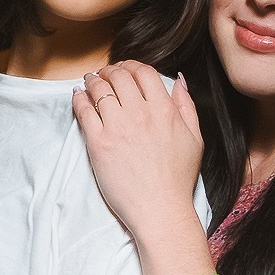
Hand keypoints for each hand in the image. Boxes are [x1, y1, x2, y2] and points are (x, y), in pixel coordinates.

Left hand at [73, 61, 203, 242]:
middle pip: (119, 76)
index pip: (144, 72)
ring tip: (90, 82)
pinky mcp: (99, 144)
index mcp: (164, 111)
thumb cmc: (177, 180)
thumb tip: (179, 81)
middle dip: (110, 70)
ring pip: (100, 90)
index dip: (131, 65)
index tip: (124, 69)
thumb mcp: (195, 138)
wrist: (160, 209)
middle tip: (104, 74)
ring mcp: (118, 128)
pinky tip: (78, 98)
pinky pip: (84, 111)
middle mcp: (141, 114)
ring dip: (93, 81)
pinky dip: (79, 99)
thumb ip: (186, 106)